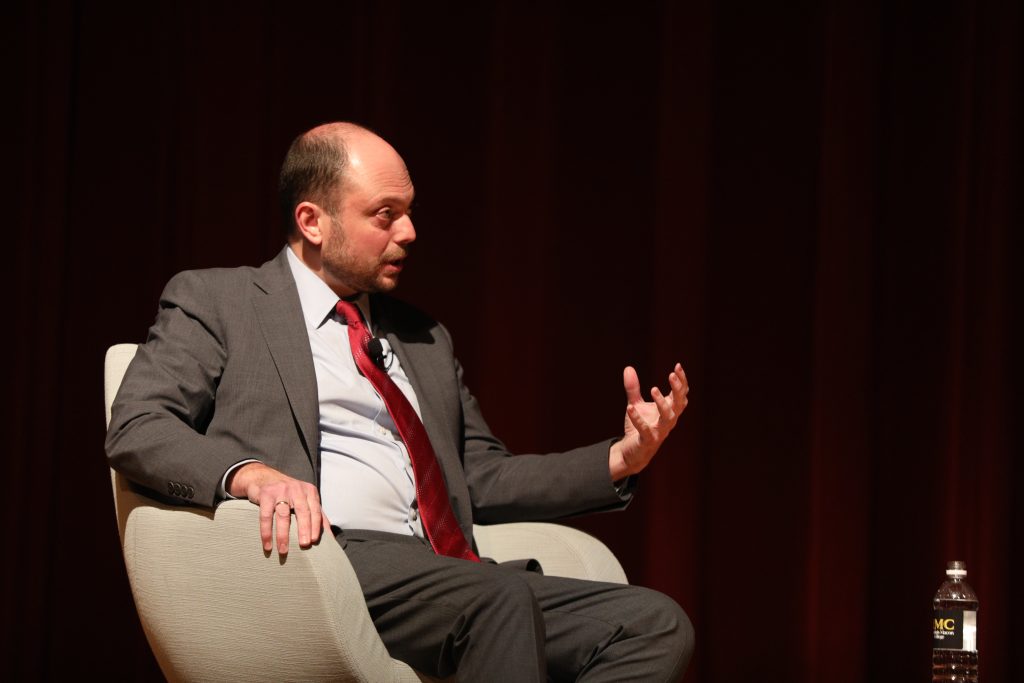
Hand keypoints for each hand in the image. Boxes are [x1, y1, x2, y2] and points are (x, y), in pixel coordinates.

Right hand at [227, 462, 329, 553]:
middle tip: (304, 545)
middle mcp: (297, 489)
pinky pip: (266, 516)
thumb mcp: (304, 498)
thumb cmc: (286, 493)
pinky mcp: (265, 495)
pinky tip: (267, 544)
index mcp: (309, 491)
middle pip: (303, 512)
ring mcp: (280, 491)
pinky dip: (267, 532)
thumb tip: (330, 536)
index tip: (315, 541)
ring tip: (283, 550)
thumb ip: (316, 514)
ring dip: (283, 535)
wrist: (261, 477)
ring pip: (284, 516)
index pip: (316, 510)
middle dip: (304, 529)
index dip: (316, 526)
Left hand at [608, 363, 688, 480]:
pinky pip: (645, 430)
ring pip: (668, 417)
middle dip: (677, 389)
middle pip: (679, 403)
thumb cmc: (640, 426)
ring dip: (662, 403)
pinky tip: (629, 408)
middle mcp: (668, 420)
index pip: (681, 394)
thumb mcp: (636, 404)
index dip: (681, 380)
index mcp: (669, 410)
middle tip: (671, 375)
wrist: (633, 452)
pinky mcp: (648, 440)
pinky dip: (637, 419)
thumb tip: (628, 368)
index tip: (677, 366)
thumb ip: (633, 388)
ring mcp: (660, 431)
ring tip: (653, 389)